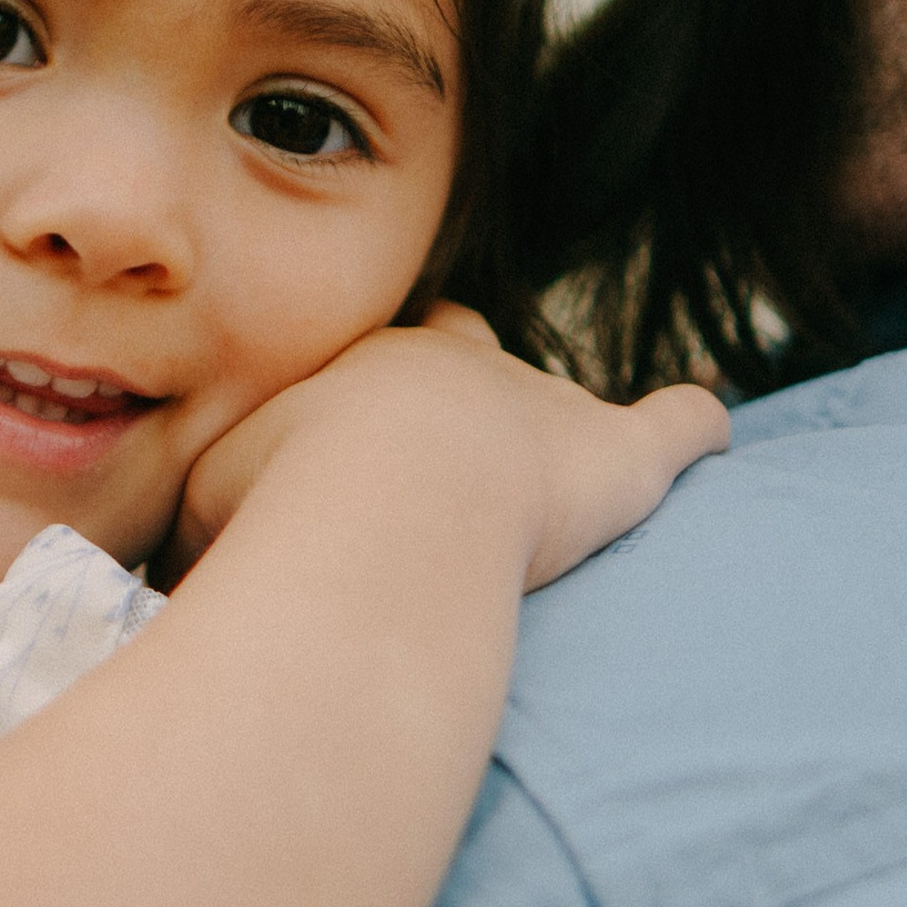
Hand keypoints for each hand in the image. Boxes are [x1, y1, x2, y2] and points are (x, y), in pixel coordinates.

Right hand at [168, 306, 727, 588]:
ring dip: (566, 425)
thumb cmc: (286, 505)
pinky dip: (698, 424)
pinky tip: (716, 427)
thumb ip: (214, 520)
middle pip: (467, 352)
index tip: (363, 423)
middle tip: (453, 425)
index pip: (376, 362)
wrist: (387, 505)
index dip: (373, 391)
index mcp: (368, 375)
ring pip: (565, 395)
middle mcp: (462, 372)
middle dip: (462, 379)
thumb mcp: (213, 508)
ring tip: (581, 446)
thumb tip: (189, 555)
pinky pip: (680, 424)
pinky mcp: (622, 457)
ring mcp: (546, 406)